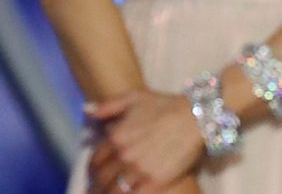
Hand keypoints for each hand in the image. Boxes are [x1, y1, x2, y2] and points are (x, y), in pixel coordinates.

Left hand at [86, 90, 204, 188]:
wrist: (194, 118)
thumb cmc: (163, 105)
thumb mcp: (132, 97)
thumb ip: (108, 106)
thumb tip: (87, 111)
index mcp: (116, 137)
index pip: (96, 159)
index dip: (92, 169)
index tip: (93, 174)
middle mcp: (124, 156)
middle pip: (102, 178)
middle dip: (96, 186)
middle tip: (95, 190)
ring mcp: (140, 171)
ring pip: (115, 190)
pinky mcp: (156, 182)